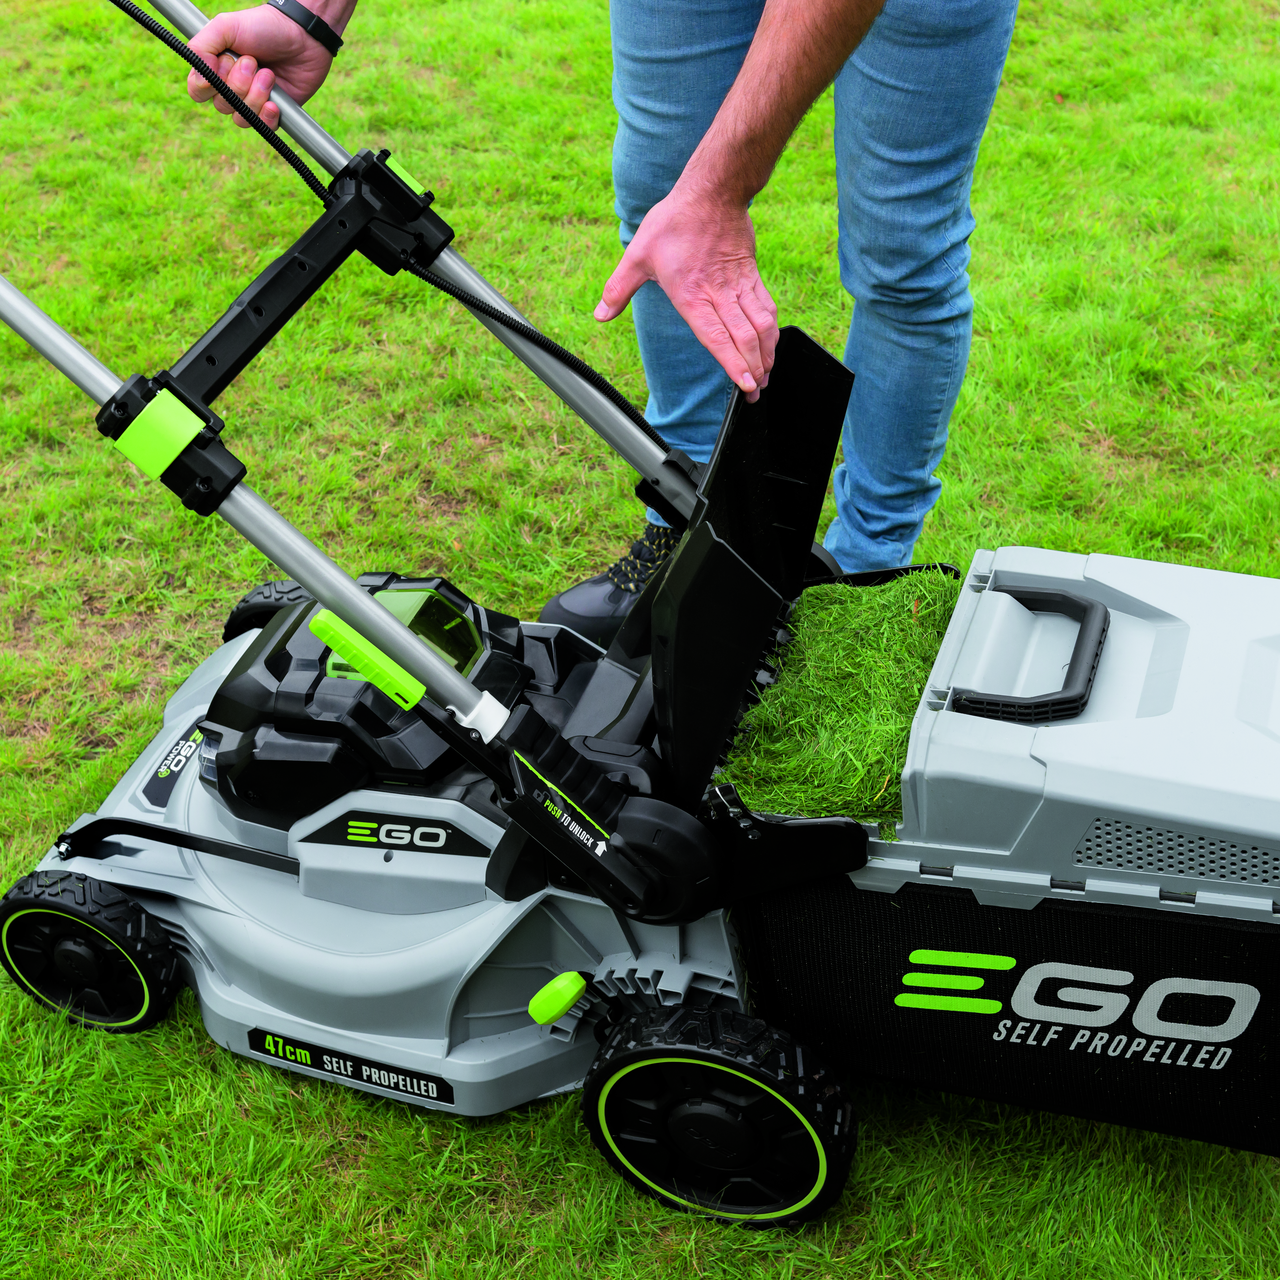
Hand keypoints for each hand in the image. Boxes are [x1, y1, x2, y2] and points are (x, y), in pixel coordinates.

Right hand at [186, 6, 335, 128]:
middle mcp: (231, 87)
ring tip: (269, 74)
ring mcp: (253, 101)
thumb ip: (201, 46)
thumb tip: (198, 76)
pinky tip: (274, 103)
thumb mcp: (225, 26)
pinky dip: (267, 116)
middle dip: (238, 84)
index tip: (221, 66)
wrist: (303, 36)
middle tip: (253, 61)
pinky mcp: (274, 111)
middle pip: (222, 105)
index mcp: (215, 68)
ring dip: (255, 96)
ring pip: (242, 117)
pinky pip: (263, 128)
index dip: (206, 85)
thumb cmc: (263, 27)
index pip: (197, 91)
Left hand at [595, 183, 778, 401]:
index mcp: (691, 294)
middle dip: (753, 369)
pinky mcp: (750, 275)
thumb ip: (618, 288)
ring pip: (761, 325)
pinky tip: (771, 346)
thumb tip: (599, 315)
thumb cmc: (673, 222)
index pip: (716, 336)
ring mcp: (738, 285)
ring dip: (767, 354)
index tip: (745, 384)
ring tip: (766, 376)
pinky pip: (766, 308)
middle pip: (744, 337)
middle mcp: (719, 293)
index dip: (733, 362)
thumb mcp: (638, 255)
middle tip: (755, 393)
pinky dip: (771, 331)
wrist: (711, 191)